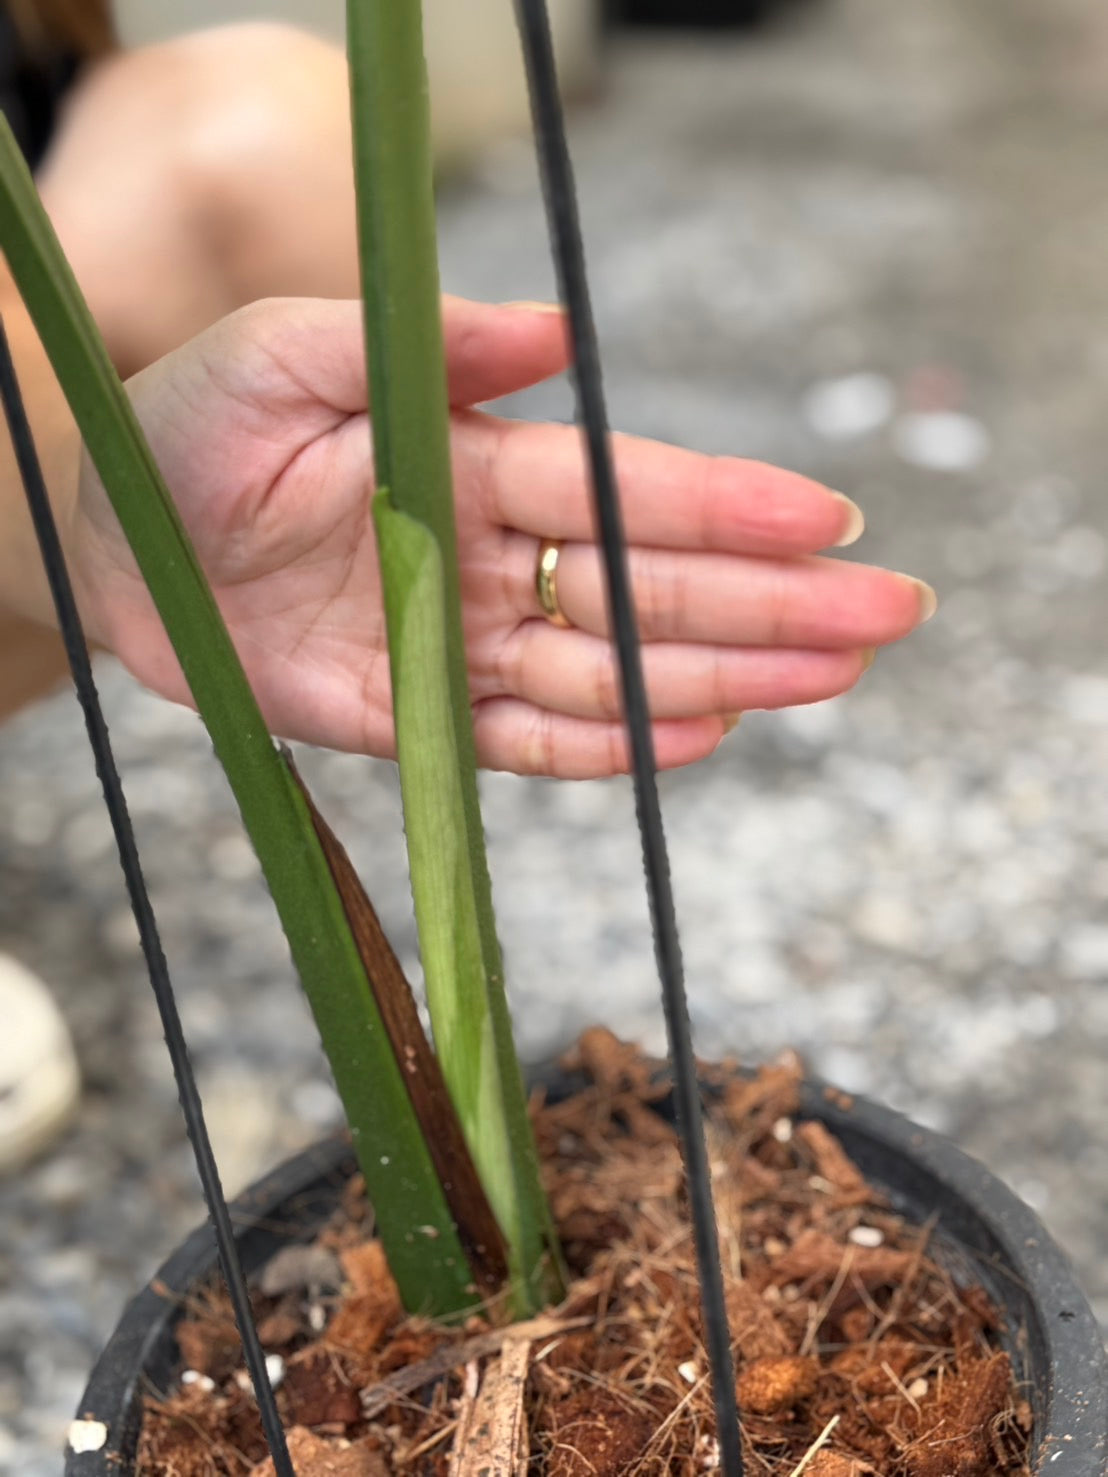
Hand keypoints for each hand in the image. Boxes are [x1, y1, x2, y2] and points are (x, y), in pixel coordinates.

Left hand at [72, 296, 933, 777]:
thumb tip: (558, 336)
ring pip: (612, 666)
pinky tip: (703, 733)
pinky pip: (528, 738)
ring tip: (828, 679)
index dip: (727, 508)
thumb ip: (427, 348)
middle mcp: (490, 555)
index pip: (624, 491)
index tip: (826, 523)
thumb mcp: (290, 352)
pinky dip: (610, 742)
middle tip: (886, 617)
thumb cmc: (193, 424)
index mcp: (476, 461)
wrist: (111, 541)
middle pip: (650, 585)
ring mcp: (462, 639)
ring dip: (723, 674)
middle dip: (771, 602)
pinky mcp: (416, 716)